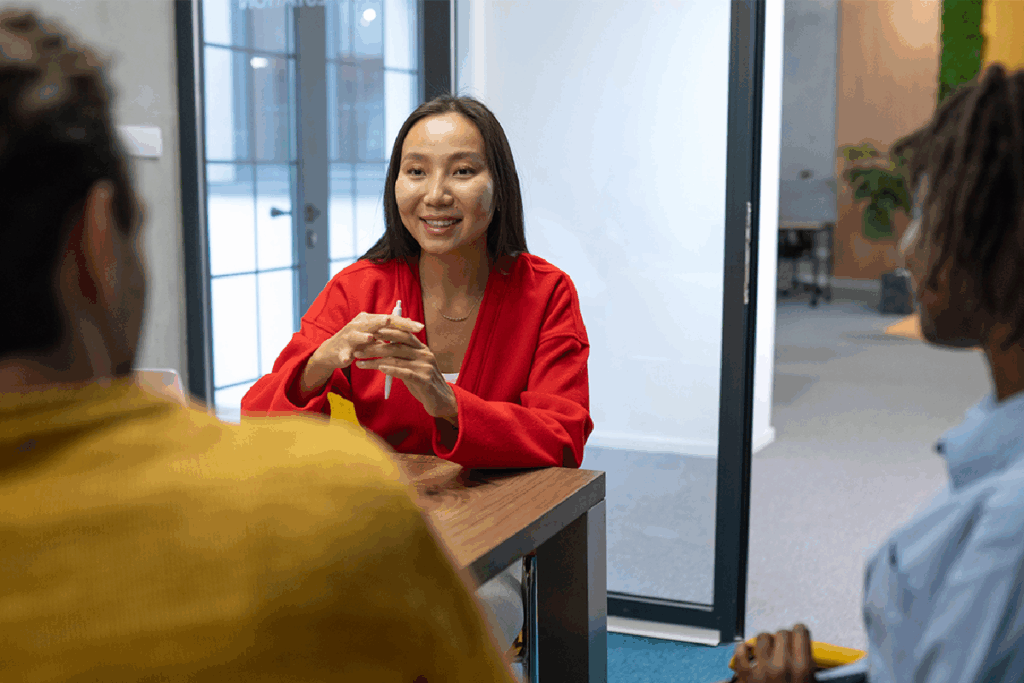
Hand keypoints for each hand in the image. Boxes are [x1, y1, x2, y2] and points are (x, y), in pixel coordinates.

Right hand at [300, 312, 423, 397]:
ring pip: (357, 335)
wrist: (332, 352)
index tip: (421, 327)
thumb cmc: (358, 342)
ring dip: (363, 336)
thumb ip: (390, 329)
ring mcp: (347, 336)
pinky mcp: (339, 349)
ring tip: (371, 337)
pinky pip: (343, 353)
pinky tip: (349, 359)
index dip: (405, 323)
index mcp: (369, 320)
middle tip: (404, 326)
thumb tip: (410, 323)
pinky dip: (346, 355)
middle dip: (391, 324)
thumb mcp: (375, 334)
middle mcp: (358, 324)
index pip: (390, 319)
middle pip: (377, 323)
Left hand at [352, 324, 458, 422]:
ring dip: (375, 360)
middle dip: (374, 347)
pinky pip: (405, 372)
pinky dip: (391, 370)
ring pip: (397, 359)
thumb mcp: (413, 366)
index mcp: (421, 348)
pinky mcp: (425, 380)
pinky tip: (379, 369)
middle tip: (357, 349)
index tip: (367, 333)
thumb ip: (401, 356)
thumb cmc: (424, 383)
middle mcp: (424, 354)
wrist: (442, 401)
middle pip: (396, 346)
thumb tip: (382, 346)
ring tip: (359, 362)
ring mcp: (425, 366)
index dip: (385, 332)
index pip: (402, 335)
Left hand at [732, 624, 813, 682]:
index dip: (799, 633)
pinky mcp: (745, 676)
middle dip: (783, 639)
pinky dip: (744, 650)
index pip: (800, 632)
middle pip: (781, 633)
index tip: (798, 635)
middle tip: (784, 647)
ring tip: (768, 651)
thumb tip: (810, 654)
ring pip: (762, 637)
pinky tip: (750, 655)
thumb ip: (810, 670)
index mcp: (802, 670)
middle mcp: (781, 666)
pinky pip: (741, 651)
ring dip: (765, 642)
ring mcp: (761, 671)